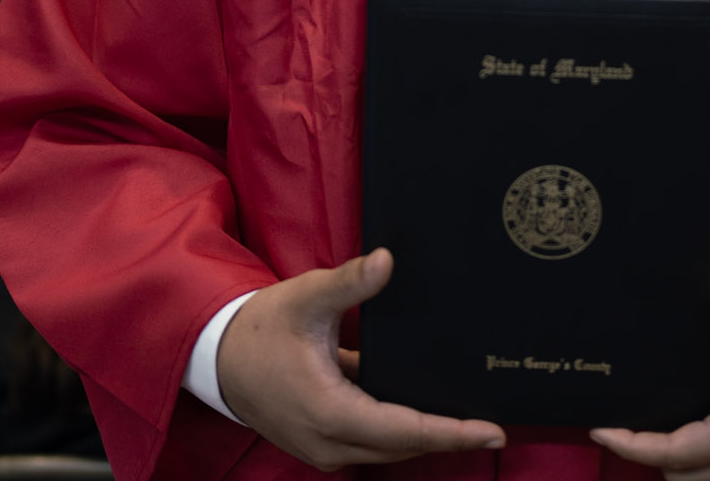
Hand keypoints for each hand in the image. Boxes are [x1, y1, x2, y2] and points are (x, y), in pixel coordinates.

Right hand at [215, 248, 506, 470]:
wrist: (215, 356)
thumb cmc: (258, 328)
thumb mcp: (306, 298)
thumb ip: (349, 282)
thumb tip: (386, 261)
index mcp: (330, 413)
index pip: (407, 430)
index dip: (453, 432)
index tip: (492, 431)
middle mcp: (329, 442)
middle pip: (405, 445)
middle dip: (450, 435)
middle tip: (495, 424)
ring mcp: (323, 448)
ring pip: (390, 448)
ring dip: (426, 435)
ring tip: (470, 420)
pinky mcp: (321, 441)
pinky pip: (372, 442)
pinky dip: (400, 429)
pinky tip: (426, 408)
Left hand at [590, 269, 709, 480]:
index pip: (681, 455)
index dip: (637, 447)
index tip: (602, 428)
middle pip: (687, 476)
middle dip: (648, 457)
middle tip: (613, 426)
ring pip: (702, 474)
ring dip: (668, 457)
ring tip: (633, 425)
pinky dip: (687, 452)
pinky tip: (666, 423)